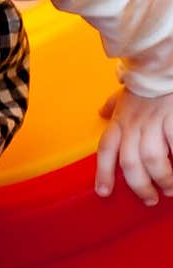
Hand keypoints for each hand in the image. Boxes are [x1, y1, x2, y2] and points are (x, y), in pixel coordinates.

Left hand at [95, 87, 172, 205]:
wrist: (162, 67)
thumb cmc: (147, 83)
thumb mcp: (125, 93)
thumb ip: (113, 105)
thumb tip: (101, 112)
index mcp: (120, 121)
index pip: (106, 150)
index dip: (102, 172)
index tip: (103, 192)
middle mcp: (133, 125)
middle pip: (130, 162)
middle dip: (139, 186)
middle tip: (150, 199)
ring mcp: (154, 122)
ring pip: (152, 158)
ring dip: (162, 178)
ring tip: (170, 189)